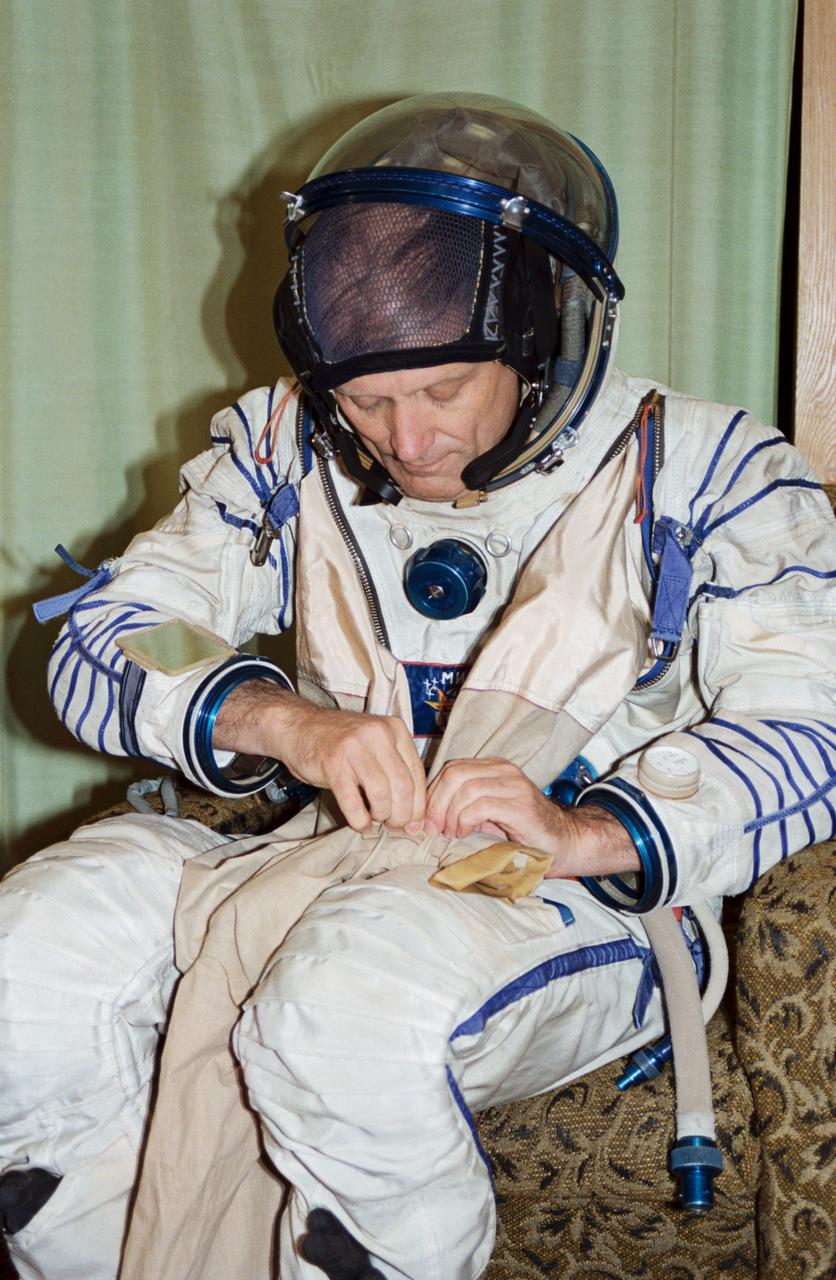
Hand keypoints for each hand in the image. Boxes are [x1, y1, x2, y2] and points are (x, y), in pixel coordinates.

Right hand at [213, 680, 425, 832]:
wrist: (299, 726)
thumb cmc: (341, 742)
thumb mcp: (375, 746)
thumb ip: (396, 773)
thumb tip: (415, 819)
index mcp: (394, 728)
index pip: (417, 774)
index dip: (418, 805)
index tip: (414, 824)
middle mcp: (378, 734)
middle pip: (403, 787)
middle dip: (402, 815)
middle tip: (394, 825)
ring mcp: (354, 747)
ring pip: (382, 795)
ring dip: (381, 816)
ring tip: (375, 819)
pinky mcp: (333, 764)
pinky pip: (353, 803)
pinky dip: (360, 820)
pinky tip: (360, 824)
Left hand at [424, 757, 638, 877]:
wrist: (564, 842)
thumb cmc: (522, 832)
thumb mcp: (486, 814)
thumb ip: (461, 806)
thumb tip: (426, 817)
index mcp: (493, 767)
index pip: (451, 768)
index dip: (432, 793)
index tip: (426, 819)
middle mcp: (504, 770)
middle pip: (454, 773)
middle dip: (436, 803)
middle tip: (433, 828)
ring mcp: (514, 785)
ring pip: (465, 788)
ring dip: (450, 814)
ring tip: (451, 833)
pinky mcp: (520, 804)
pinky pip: (480, 805)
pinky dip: (464, 820)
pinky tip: (465, 833)